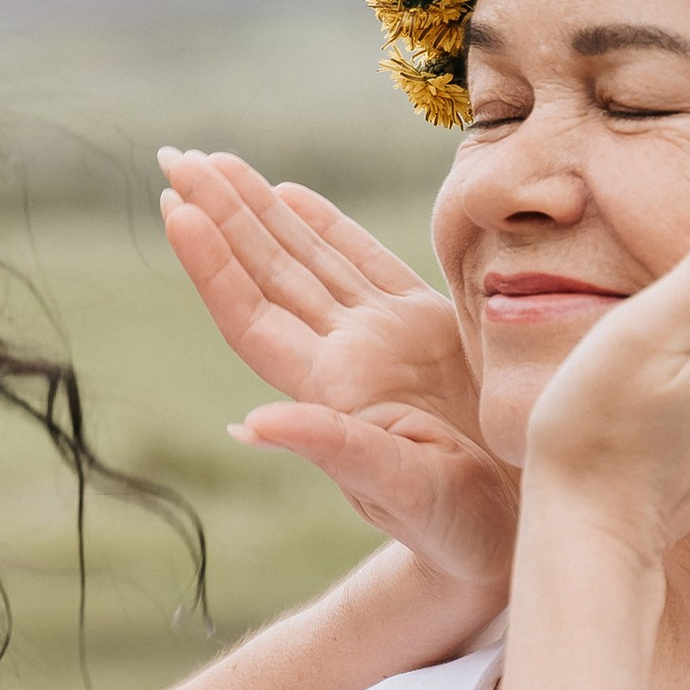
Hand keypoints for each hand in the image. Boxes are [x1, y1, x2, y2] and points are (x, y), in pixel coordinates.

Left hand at [160, 150, 518, 593]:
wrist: (515, 532)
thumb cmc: (459, 528)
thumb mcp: (401, 490)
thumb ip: (333, 449)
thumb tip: (250, 426)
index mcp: (331, 390)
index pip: (252, 316)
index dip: (212, 264)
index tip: (178, 208)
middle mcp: (345, 359)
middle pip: (267, 274)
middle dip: (221, 214)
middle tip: (175, 157)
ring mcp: (382, 342)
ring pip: (305, 260)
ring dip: (259, 210)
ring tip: (213, 162)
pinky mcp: (427, 330)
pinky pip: (365, 264)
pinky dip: (326, 225)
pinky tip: (290, 194)